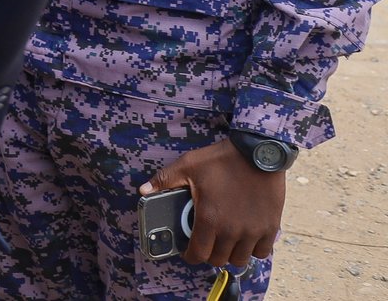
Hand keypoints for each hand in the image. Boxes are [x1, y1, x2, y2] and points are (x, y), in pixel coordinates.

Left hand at [142, 141, 286, 267]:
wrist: (257, 153)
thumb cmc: (221, 160)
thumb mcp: (187, 165)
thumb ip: (164, 181)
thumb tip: (143, 191)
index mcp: (209, 219)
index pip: (198, 254)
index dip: (190, 256)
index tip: (188, 251)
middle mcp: (232, 230)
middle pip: (219, 260)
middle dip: (209, 254)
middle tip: (206, 243)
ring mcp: (253, 231)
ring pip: (240, 259)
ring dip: (230, 254)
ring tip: (225, 242)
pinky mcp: (270, 227)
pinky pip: (262, 252)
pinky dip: (253, 250)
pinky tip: (245, 238)